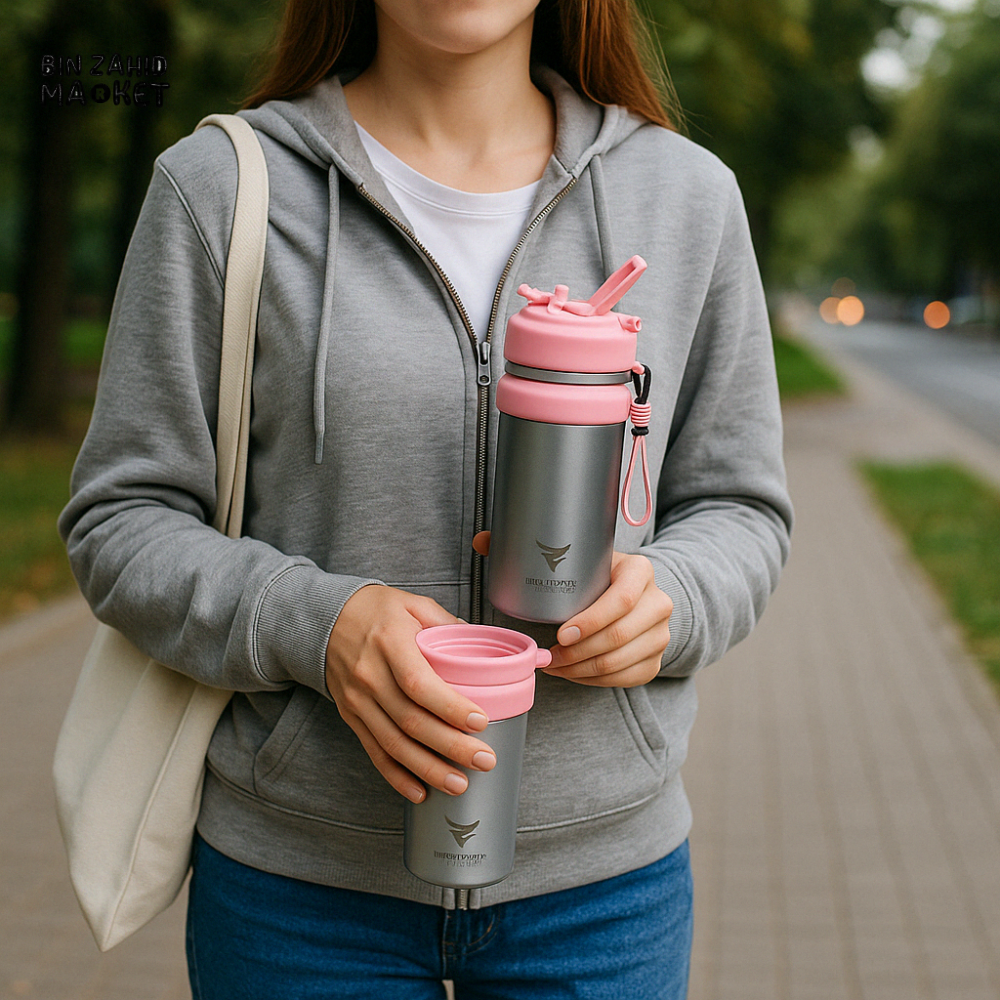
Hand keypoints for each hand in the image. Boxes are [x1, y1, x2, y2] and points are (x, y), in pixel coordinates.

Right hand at [325, 585, 497, 803]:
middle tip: (483, 760)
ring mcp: (357, 699)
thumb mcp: (413, 603)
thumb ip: (447, 624)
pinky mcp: (351, 716)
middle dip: (450, 746)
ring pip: (394, 743)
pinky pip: (374, 751)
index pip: (419, 683)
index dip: (450, 707)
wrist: (325, 618)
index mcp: (390, 642)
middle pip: (411, 720)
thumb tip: (484, 647)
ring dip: (428, 769)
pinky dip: (396, 776)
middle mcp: (370, 675)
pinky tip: (420, 791)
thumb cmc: (376, 610)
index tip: (481, 721)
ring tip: (459, 783)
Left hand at [473, 532, 671, 687]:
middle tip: (549, 657)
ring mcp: (661, 634)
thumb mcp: (575, 557)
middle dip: (578, 653)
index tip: (561, 633)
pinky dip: (594, 681)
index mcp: (640, 570)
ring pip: (620, 662)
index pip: (621, 600)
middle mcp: (658, 602)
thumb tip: (482, 540)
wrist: (634, 593)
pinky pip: (625, 678)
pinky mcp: (656, 659)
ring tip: (555, 666)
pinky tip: (573, 674)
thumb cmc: (595, 575)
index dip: (591, 620)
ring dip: (582, 670)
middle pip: (619, 636)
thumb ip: (529, 548)